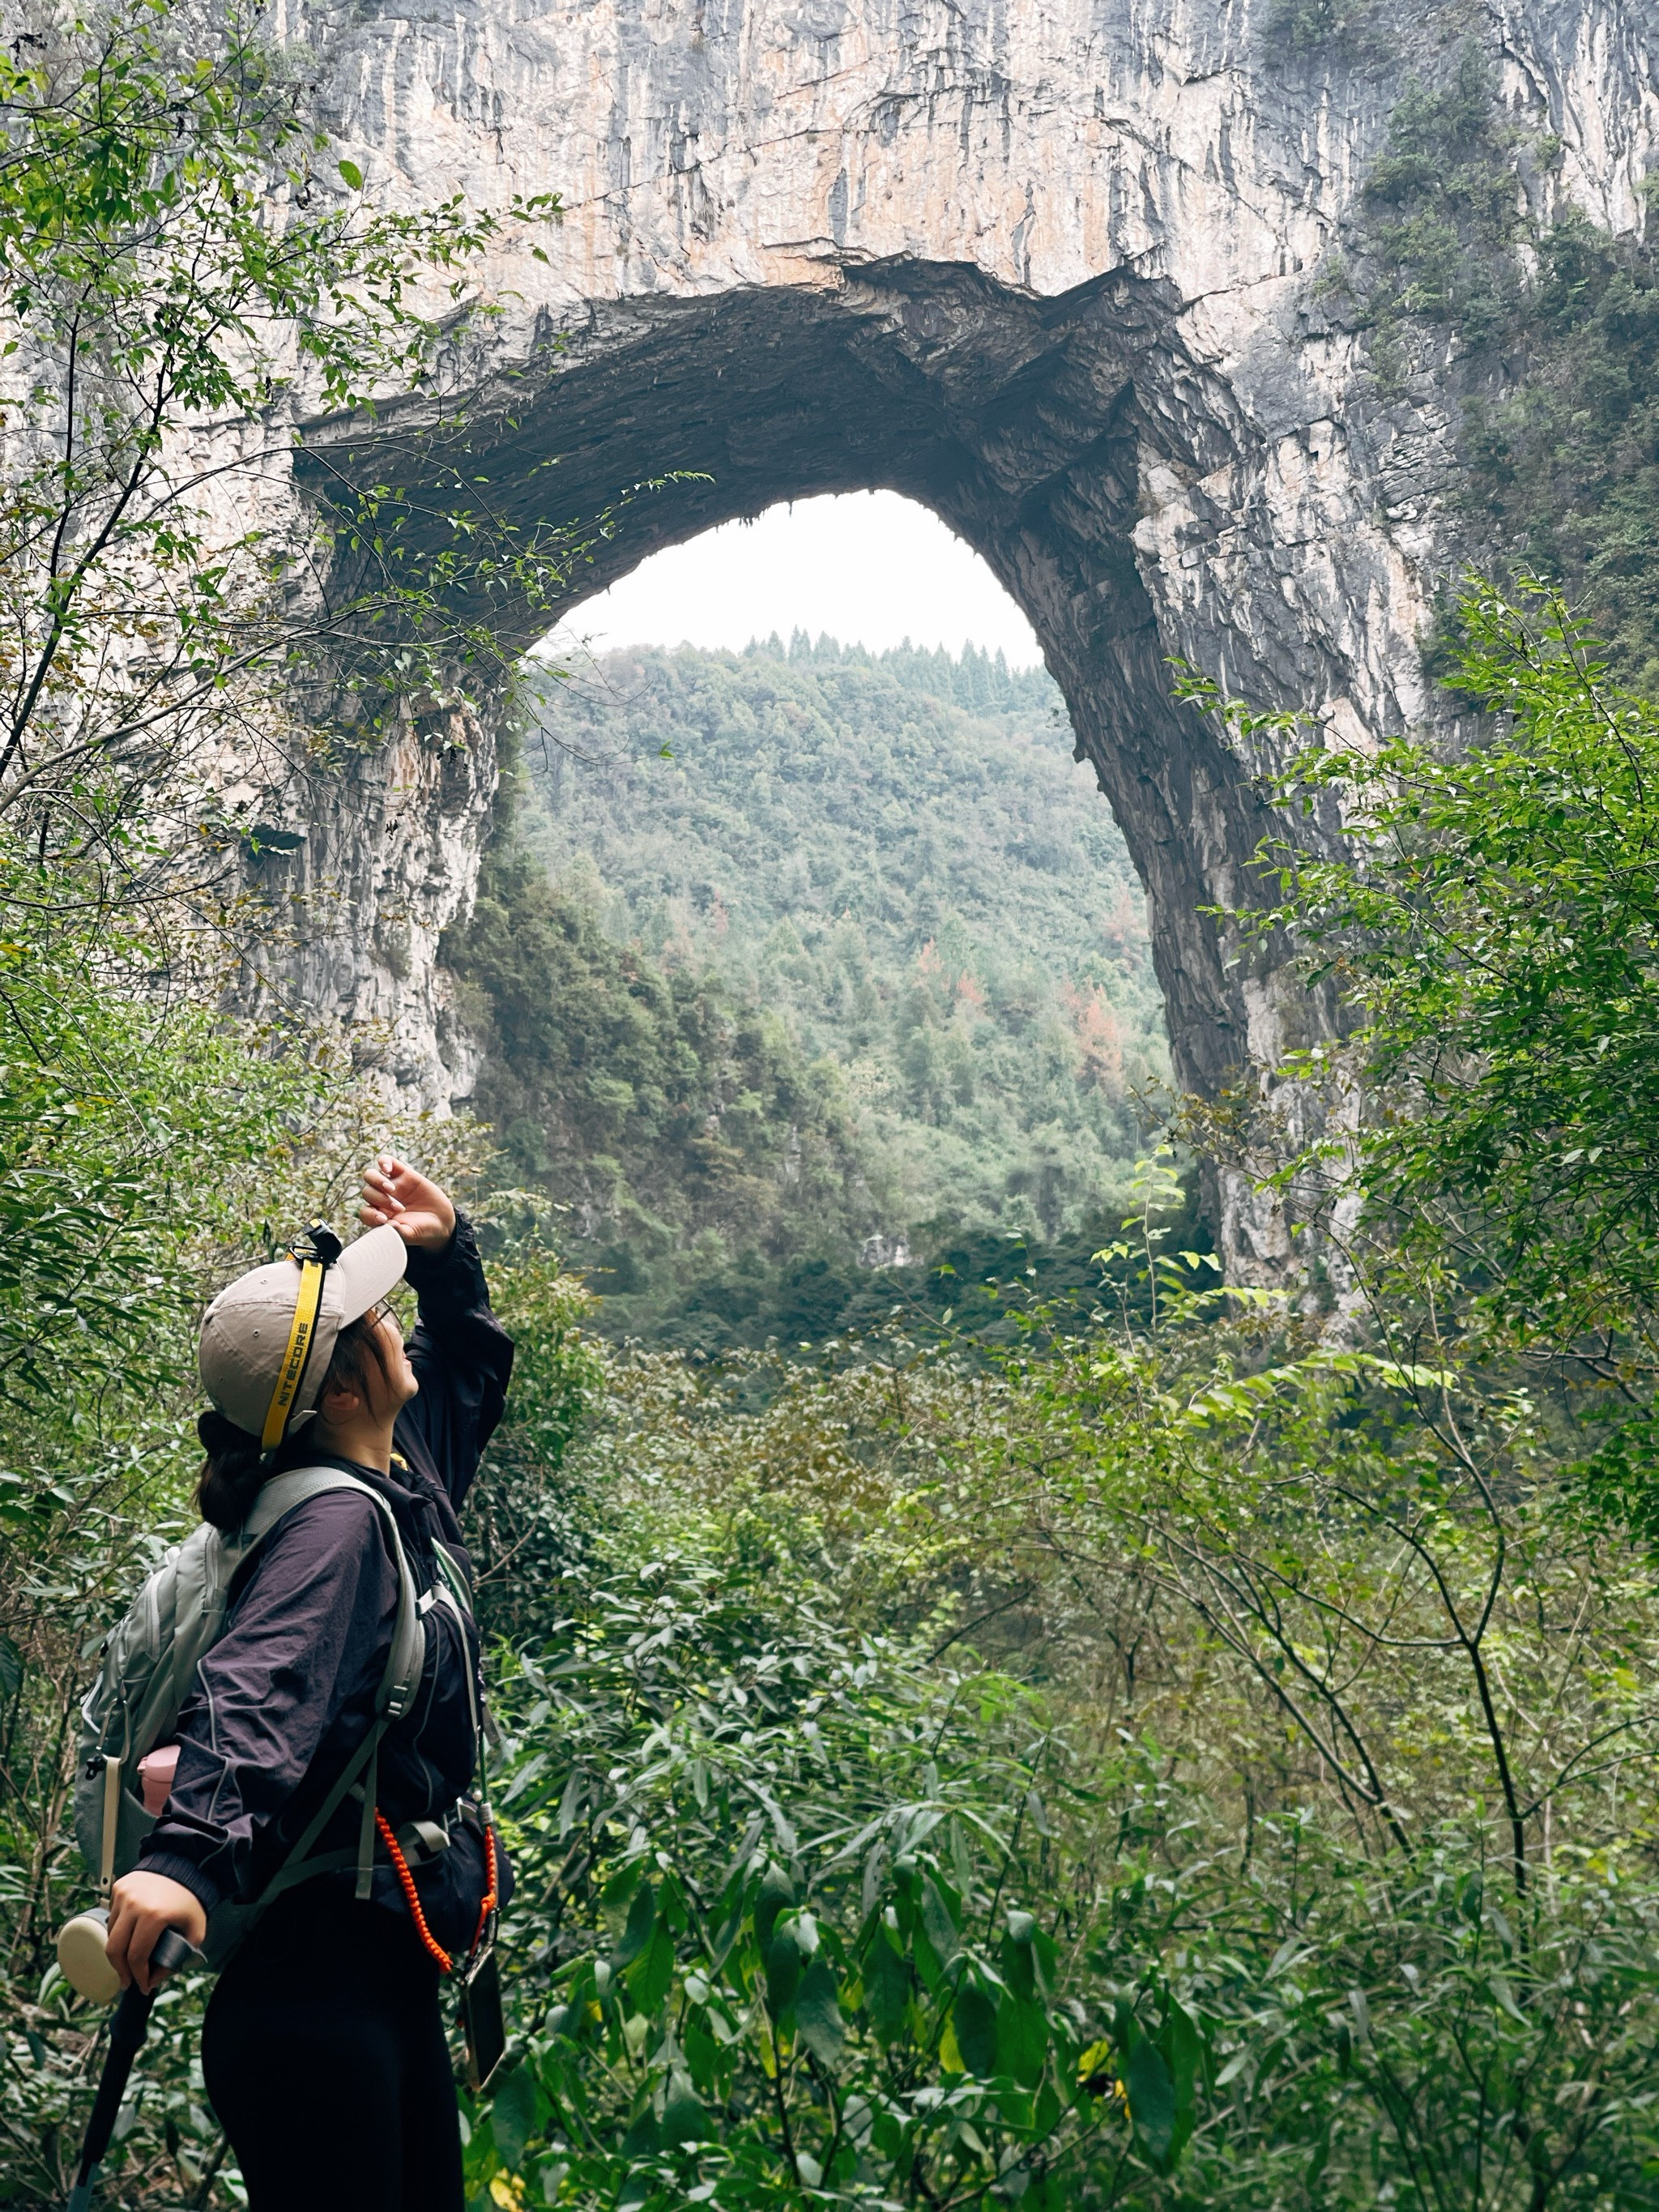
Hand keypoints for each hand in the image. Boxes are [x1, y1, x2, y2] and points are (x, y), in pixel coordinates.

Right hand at [106, 1871, 206, 1993]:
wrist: (185, 1865)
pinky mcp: (117, 1887)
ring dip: (119, 1950)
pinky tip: (130, 1935)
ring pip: (110, 1934)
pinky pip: (112, 1917)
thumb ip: (177, 1958)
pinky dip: (118, 1930)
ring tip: (130, 1958)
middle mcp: (134, 1904)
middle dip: (121, 1971)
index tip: (143, 1986)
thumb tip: (153, 1980)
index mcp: (154, 1915)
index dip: (138, 1976)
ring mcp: (123, 1894)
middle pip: (114, 1949)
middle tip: (128, 1981)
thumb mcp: (194, 1930)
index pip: (136, 1956)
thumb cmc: (191, 1899)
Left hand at [359, 1154, 455, 1252]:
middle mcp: (382, 1199)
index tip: (384, 1220)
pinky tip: (387, 1169)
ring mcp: (392, 1185)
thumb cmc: (422, 1230)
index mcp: (379, 1216)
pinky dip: (383, 1161)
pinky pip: (386, 1160)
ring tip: (392, 1190)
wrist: (441, 1221)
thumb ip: (397, 1232)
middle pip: (367, 1192)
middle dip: (380, 1199)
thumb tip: (386, 1225)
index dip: (370, 1215)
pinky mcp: (404, 1173)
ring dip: (377, 1181)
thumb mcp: (410, 1235)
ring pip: (371, 1175)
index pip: (365, 1212)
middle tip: (399, 1208)